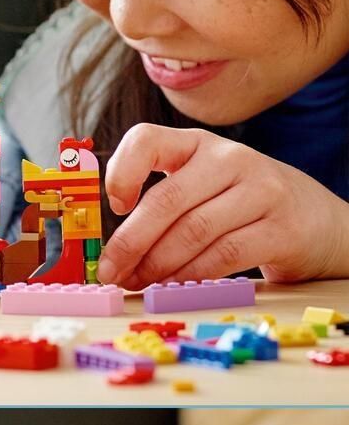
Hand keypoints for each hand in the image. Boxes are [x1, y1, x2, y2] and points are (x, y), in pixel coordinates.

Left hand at [96, 124, 348, 287]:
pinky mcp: (281, 229)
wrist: (315, 221)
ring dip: (156, 265)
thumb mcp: (201, 187)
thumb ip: (161, 205)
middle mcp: (230, 160)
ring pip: (192, 232)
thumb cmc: (240, 206)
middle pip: (166, 200)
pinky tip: (172, 285)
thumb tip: (112, 252)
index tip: (114, 206)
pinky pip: (223, 256)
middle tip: (110, 271)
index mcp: (197, 144)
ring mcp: (261, 191)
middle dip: (130, 242)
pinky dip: (190, 275)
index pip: (147, 139)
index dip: (121, 172)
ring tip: (137, 282)